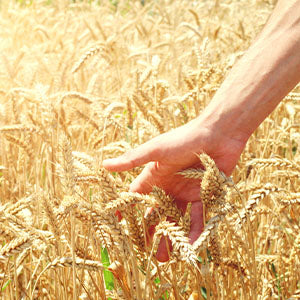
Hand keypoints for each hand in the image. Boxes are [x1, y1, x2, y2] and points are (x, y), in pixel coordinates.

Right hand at [103, 117, 246, 260]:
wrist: (218, 133)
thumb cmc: (184, 138)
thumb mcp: (156, 150)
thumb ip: (132, 160)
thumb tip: (104, 165)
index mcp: (155, 176)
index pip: (136, 196)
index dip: (127, 210)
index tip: (118, 226)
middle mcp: (169, 186)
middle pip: (156, 213)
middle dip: (149, 230)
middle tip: (144, 250)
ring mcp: (187, 192)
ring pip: (176, 219)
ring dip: (171, 238)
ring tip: (165, 258)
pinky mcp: (205, 196)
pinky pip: (199, 217)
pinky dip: (195, 232)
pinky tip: (191, 247)